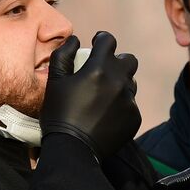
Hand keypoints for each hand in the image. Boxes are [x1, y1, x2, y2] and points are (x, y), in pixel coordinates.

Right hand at [40, 32, 140, 158]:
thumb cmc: (59, 114)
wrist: (73, 150)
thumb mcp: (54, 82)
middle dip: (117, 61)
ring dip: (120, 83)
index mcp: (99, 69)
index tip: (96, 43)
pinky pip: (131, 104)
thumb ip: (63, 55)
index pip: (108, 40)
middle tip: (104, 70)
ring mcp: (129, 100)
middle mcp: (119, 82)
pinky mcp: (134, 117)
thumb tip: (75, 40)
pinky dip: (120, 105)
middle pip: (129, 60)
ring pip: (131, 83)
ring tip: (103, 95)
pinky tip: (106, 115)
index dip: (102, 39)